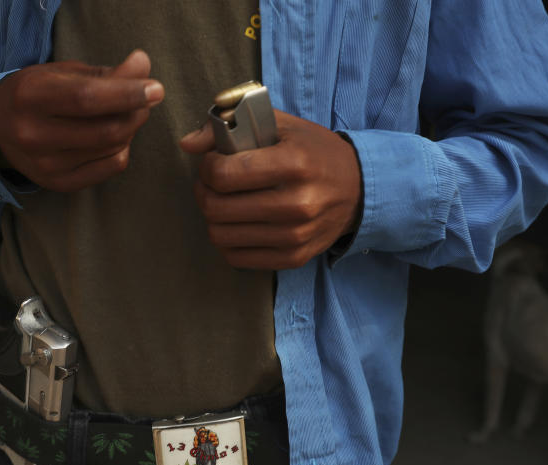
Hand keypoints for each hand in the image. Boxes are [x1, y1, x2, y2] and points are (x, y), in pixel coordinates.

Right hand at [0, 50, 163, 191]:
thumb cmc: (37, 93)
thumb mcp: (64, 73)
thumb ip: (105, 73)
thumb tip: (143, 66)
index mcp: (30, 97)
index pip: (87, 98)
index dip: (127, 94)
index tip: (156, 88)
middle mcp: (33, 135)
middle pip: (105, 129)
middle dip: (136, 112)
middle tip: (145, 99)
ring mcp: (45, 165)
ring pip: (112, 148)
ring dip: (131, 128)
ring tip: (126, 113)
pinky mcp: (58, 184)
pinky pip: (110, 168)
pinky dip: (122, 149)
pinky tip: (115, 138)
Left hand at [179, 110, 360, 269]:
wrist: (359, 190)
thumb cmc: (314, 152)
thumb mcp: (281, 126)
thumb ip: (232, 124)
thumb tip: (187, 143)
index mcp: (295, 164)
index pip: (224, 174)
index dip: (207, 166)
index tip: (213, 162)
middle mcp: (297, 204)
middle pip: (217, 208)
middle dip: (204, 191)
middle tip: (212, 183)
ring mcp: (295, 236)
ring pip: (221, 235)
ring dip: (212, 217)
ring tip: (222, 201)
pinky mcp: (293, 258)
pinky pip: (236, 258)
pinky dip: (227, 240)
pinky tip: (236, 223)